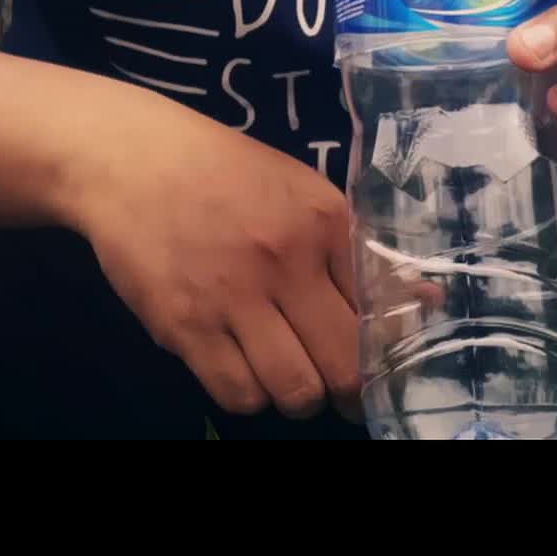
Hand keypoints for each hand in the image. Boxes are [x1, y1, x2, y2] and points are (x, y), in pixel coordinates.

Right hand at [62, 88, 362, 421]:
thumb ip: (357, 250)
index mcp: (325, 222)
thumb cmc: (223, 173)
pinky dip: (247, 394)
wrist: (129, 160)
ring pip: (295, 391)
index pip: (382, 312)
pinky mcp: (184, 326)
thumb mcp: (301, 192)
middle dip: (349, 391)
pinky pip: (237, 394)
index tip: (376, 362)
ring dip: (297, 396)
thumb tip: (427, 300)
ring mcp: (233, 296)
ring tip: (285, 374)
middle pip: (346, 366)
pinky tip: (241, 367)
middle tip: (338, 387)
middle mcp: (287, 260)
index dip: (384, 351)